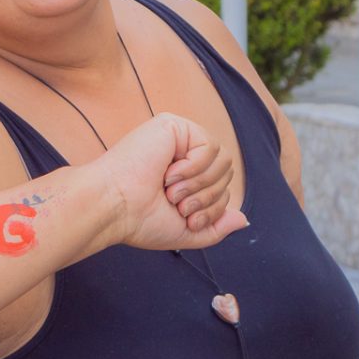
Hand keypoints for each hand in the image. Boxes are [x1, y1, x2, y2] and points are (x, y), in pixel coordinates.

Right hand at [93, 113, 249, 250]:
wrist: (114, 208)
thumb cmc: (141, 220)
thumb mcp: (187, 232)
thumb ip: (216, 227)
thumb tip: (243, 219)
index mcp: (184, 175)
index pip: (222, 187)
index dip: (213, 208)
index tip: (186, 219)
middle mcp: (182, 153)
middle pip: (227, 173)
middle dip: (207, 197)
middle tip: (177, 204)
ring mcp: (178, 138)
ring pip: (223, 160)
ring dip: (199, 185)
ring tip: (171, 191)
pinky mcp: (173, 126)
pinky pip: (210, 146)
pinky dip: (194, 168)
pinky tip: (168, 173)